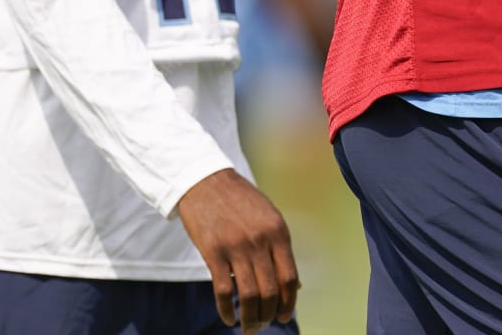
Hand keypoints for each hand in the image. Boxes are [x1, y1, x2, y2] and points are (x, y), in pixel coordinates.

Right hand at [176, 168, 298, 332]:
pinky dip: (227, 310)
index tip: (285, 316)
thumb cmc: (240, 202)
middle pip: (271, 290)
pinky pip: (223, 291)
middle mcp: (260, 240)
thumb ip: (280, 249)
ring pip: (248, 295)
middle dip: (270, 314)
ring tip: (249, 327)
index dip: (290, 302)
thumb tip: (295, 286)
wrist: (206, 181)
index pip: (290, 278)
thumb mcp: (269, 217)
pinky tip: (229, 318)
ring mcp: (236, 247)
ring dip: (251, 317)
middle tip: (264, 324)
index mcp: (278, 232)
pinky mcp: (213, 252)